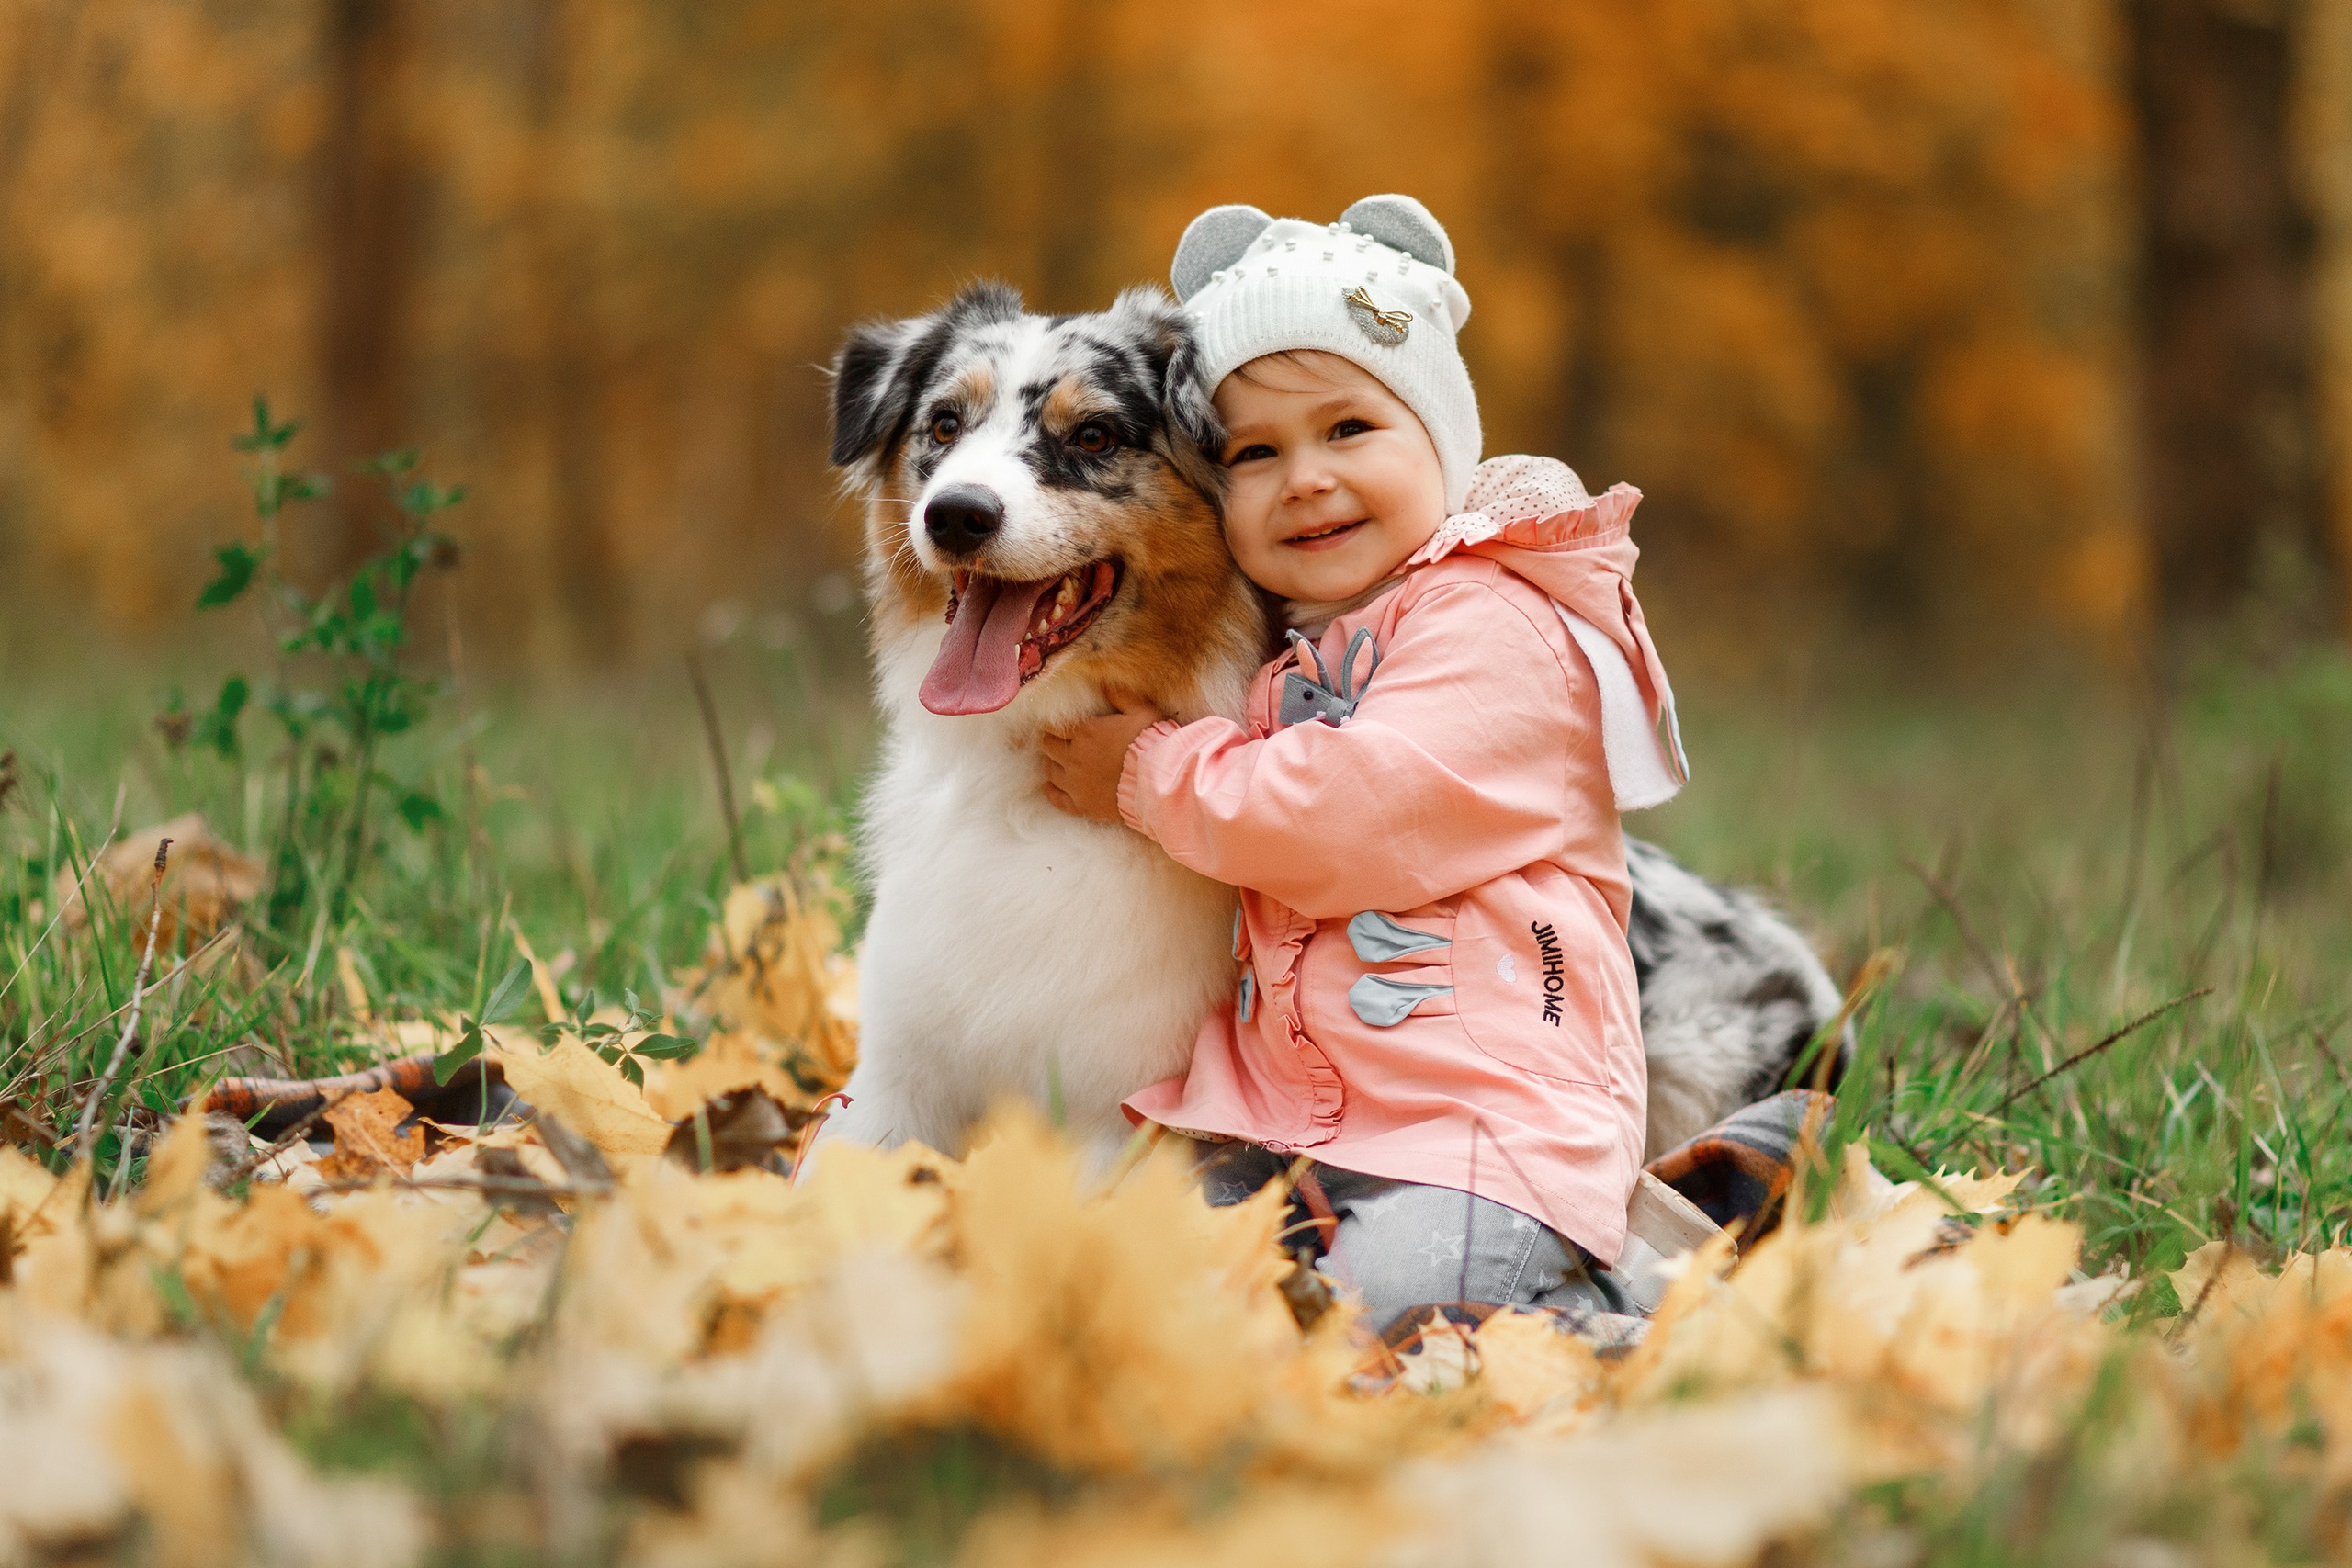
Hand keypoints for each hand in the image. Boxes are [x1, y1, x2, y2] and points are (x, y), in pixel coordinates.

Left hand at [1041, 689, 1165, 821]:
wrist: (1158, 783)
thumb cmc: (1152, 743)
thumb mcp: (1142, 711)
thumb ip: (1121, 695)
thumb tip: (1104, 682)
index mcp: (1086, 732)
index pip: (1055, 726)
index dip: (1054, 725)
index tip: (1057, 725)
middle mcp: (1074, 757)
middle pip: (1048, 747)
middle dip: (1051, 742)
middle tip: (1056, 741)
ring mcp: (1076, 783)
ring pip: (1050, 771)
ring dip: (1051, 763)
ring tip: (1055, 761)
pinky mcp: (1082, 805)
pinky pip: (1057, 799)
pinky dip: (1051, 792)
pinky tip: (1049, 787)